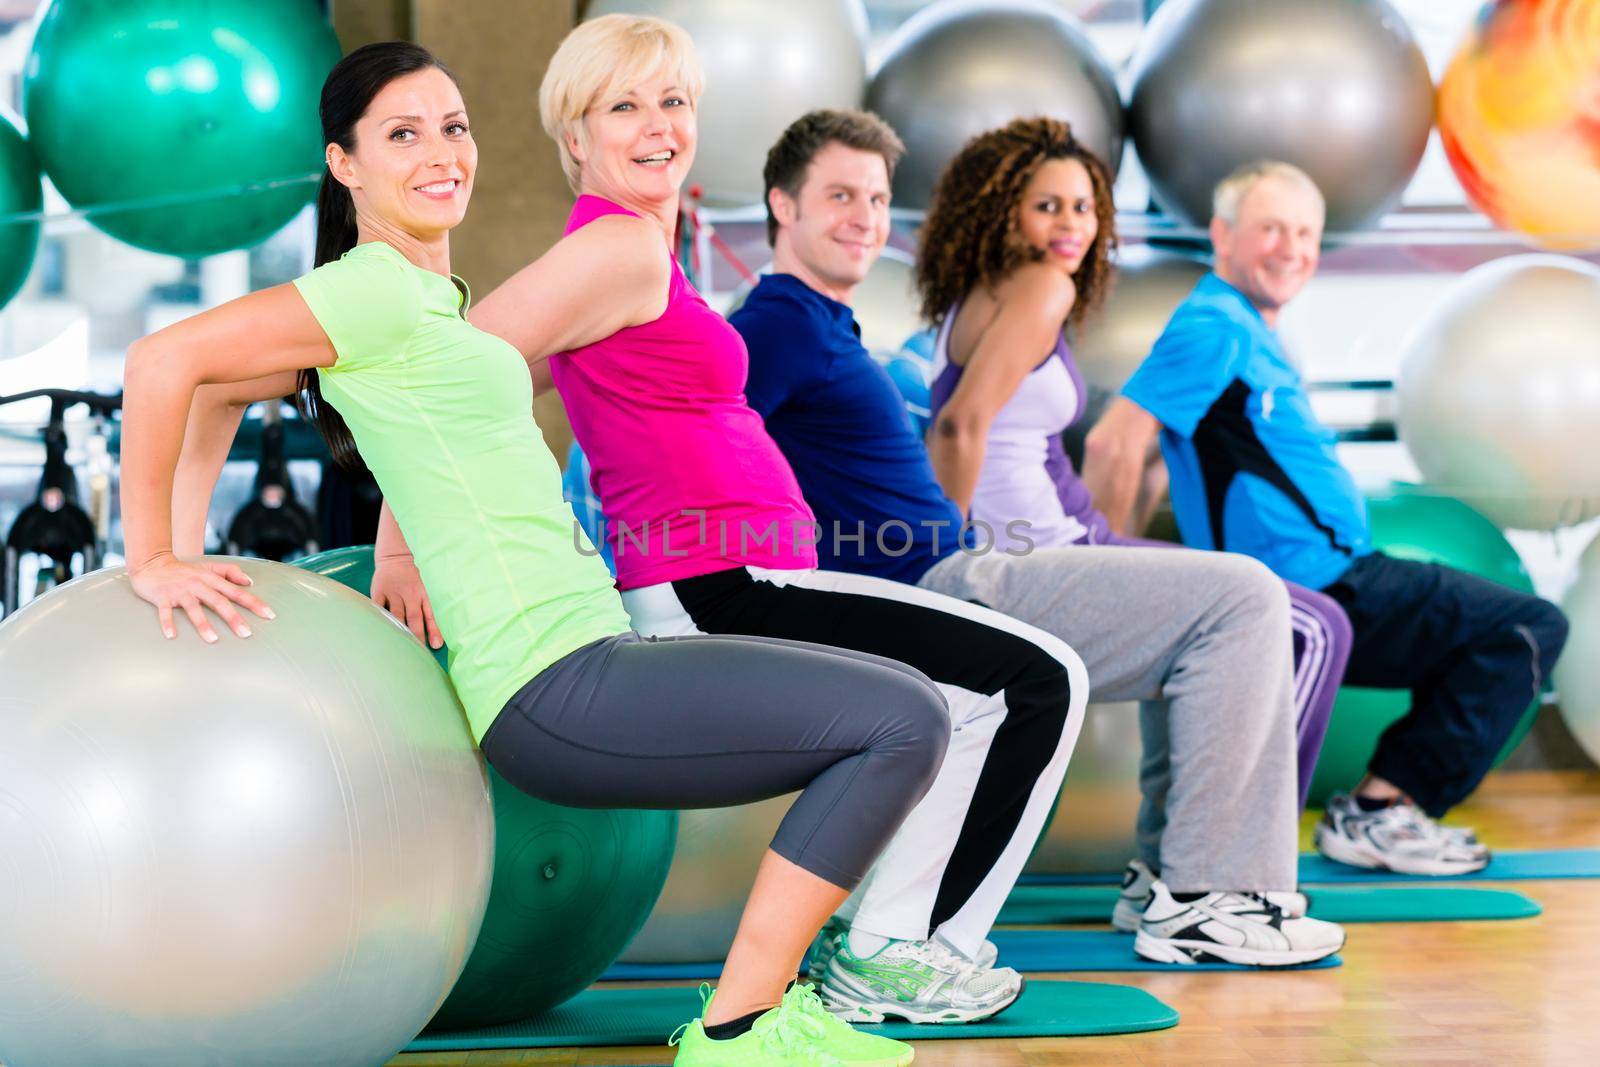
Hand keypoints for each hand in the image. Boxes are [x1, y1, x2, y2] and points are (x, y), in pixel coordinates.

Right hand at [129, 554, 274, 642]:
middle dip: (233, 617)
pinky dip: (168, 623)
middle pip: (218, 601)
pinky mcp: (162, 597)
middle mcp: (197, 584)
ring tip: (213, 639)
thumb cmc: (184, 570)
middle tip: (246, 633)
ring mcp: (179, 591)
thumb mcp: (208, 567)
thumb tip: (249, 582)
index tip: (269, 615)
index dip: (253, 602)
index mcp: (210, 578)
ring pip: (193, 608)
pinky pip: (165, 611)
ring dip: (203, 624)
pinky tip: (172, 636)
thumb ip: (230, 572)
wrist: (152, 563)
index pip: (236, 592)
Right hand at [371, 555, 441, 648]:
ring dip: (398, 629)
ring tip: (399, 645)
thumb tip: (436, 637)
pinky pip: (378, 607)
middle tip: (417, 651)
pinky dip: (379, 618)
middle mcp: (409, 595)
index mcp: (422, 596)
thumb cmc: (411, 580)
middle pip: (413, 618)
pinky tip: (379, 630)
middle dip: (416, 635)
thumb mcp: (422, 592)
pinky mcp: (379, 592)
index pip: (429, 616)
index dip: (433, 631)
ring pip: (396, 614)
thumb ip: (425, 613)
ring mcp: (393, 593)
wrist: (396, 557)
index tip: (436, 646)